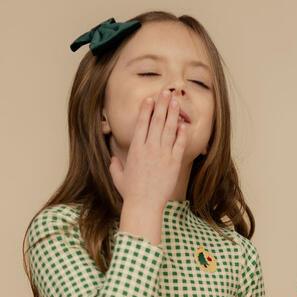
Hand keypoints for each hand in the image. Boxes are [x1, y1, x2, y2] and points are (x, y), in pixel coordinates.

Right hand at [110, 89, 187, 213]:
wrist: (144, 205)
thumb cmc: (130, 193)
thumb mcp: (118, 178)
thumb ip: (115, 166)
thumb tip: (112, 159)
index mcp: (135, 149)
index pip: (142, 123)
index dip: (147, 109)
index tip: (150, 99)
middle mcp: (149, 148)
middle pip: (156, 121)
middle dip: (162, 104)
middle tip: (166, 92)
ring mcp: (162, 155)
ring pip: (169, 128)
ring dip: (172, 113)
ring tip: (176, 101)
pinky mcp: (174, 163)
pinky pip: (179, 144)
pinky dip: (181, 133)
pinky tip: (184, 123)